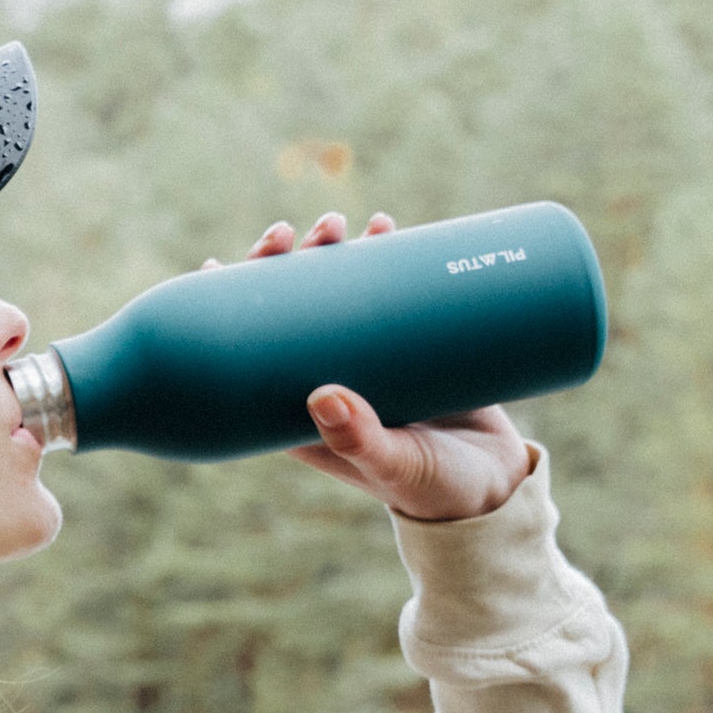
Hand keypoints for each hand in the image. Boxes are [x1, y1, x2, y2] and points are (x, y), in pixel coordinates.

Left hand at [205, 211, 535, 522]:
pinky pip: (389, 290)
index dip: (228, 310)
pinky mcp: (412, 343)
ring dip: (332, 252)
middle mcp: (329, 380)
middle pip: (292, 311)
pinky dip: (384, 256)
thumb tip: (320, 396)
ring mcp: (370, 359)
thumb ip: (360, 440)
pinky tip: (384, 225)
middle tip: (298, 233)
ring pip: (337, 293)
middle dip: (287, 265)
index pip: (249, 355)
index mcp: (302, 413)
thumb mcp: (395, 465)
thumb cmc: (434, 489)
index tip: (214, 264)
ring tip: (342, 223)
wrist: (498, 489)